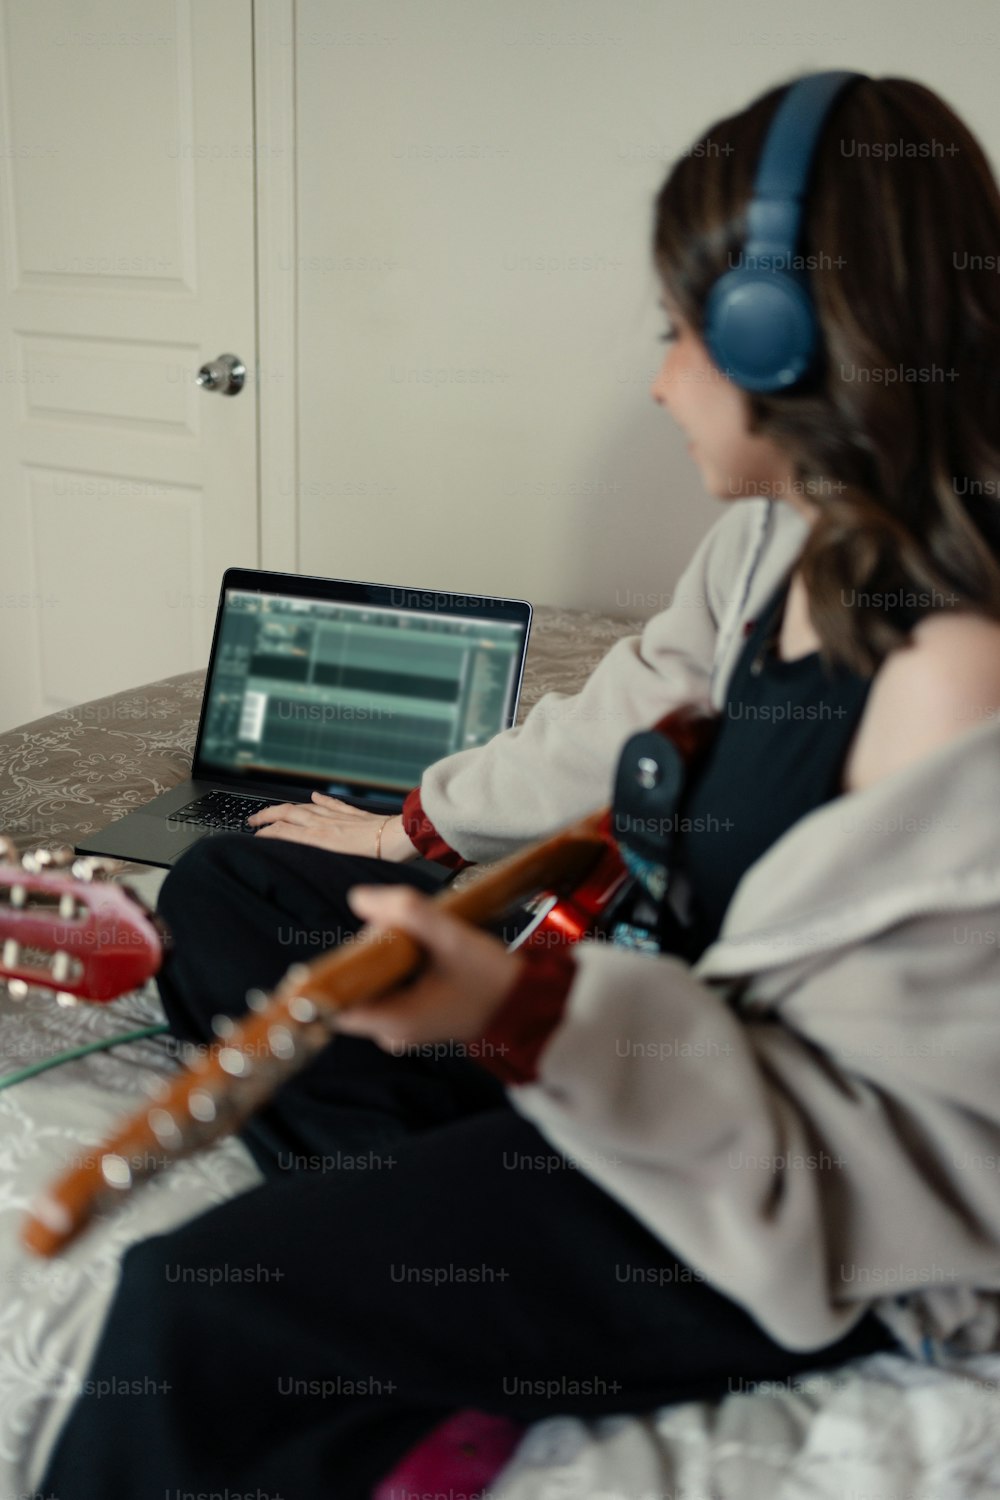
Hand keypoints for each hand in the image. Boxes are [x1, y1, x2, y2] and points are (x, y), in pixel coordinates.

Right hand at [247, 793, 411, 857]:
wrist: (400, 837)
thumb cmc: (377, 856)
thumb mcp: (339, 865)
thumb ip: (315, 861)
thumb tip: (296, 865)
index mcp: (318, 839)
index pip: (282, 833)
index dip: (264, 834)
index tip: (253, 838)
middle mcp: (324, 824)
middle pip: (287, 815)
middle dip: (266, 816)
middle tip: (253, 821)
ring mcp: (338, 817)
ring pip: (305, 808)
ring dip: (286, 808)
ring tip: (274, 810)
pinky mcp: (354, 814)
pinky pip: (332, 804)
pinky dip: (320, 800)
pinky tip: (314, 797)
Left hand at [332, 884, 524, 1048]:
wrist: (527, 1005)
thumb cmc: (493, 978)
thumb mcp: (452, 938)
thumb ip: (408, 912)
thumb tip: (359, 898)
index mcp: (393, 1022)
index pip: (334, 1001)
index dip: (338, 967)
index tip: (365, 938)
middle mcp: (390, 1033)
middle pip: (354, 985)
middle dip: (374, 950)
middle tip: (411, 930)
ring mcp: (401, 1028)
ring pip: (373, 983)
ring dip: (388, 955)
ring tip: (426, 942)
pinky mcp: (412, 1019)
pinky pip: (390, 988)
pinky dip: (400, 966)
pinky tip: (428, 954)